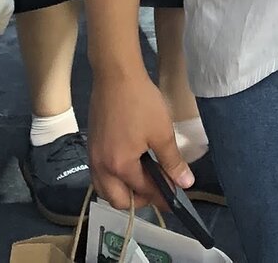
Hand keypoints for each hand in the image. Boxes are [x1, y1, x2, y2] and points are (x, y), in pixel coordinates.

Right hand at [88, 61, 188, 213]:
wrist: (116, 76)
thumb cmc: (141, 103)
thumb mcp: (162, 133)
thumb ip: (172, 162)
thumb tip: (186, 183)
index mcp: (120, 166)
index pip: (143, 191)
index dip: (161, 197)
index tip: (174, 200)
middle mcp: (101, 168)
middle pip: (117, 200)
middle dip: (139, 200)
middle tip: (158, 191)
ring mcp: (93, 158)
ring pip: (104, 189)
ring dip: (123, 192)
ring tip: (143, 181)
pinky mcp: (91, 147)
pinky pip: (99, 176)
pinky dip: (112, 180)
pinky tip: (127, 168)